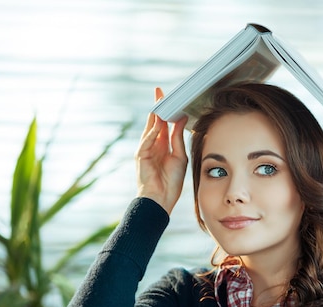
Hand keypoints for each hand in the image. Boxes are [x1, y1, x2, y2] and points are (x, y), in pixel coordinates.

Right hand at [135, 87, 188, 214]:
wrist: (161, 199)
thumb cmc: (171, 182)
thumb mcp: (179, 156)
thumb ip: (178, 137)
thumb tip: (181, 118)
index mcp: (163, 145)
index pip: (164, 124)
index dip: (167, 111)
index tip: (170, 97)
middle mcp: (153, 145)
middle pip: (154, 121)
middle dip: (157, 106)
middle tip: (160, 91)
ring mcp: (146, 149)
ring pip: (150, 127)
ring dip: (155, 114)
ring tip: (161, 101)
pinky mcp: (141, 155)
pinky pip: (147, 140)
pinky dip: (153, 131)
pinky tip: (159, 122)